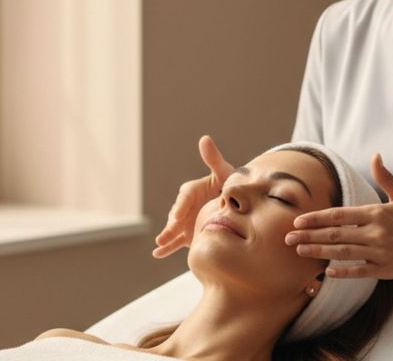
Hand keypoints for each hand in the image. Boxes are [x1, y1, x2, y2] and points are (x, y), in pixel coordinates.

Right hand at [152, 135, 234, 257]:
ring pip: (174, 228)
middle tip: (169, 232)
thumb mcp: (224, 171)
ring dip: (167, 236)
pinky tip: (157, 254)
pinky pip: (176, 240)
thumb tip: (204, 138)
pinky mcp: (187, 233)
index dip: (181, 205)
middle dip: (172, 224)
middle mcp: (186, 205)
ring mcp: (185, 221)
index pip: (185, 197)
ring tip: (160, 243)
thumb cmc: (230, 184)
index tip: (179, 215)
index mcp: (193, 190)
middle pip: (176, 214)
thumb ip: (213, 158)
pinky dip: (167, 247)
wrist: (236, 204)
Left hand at [284, 153, 392, 278]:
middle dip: (309, 236)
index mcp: (376, 213)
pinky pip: (358, 271)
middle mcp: (375, 233)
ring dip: (319, 253)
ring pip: (342, 253)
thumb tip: (375, 155)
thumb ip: (385, 177)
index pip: (339, 215)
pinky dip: (342, 272)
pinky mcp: (384, 270)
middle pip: (335, 234)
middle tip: (288, 238)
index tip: (299, 220)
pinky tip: (326, 272)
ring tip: (300, 251)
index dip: (317, 218)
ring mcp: (379, 252)